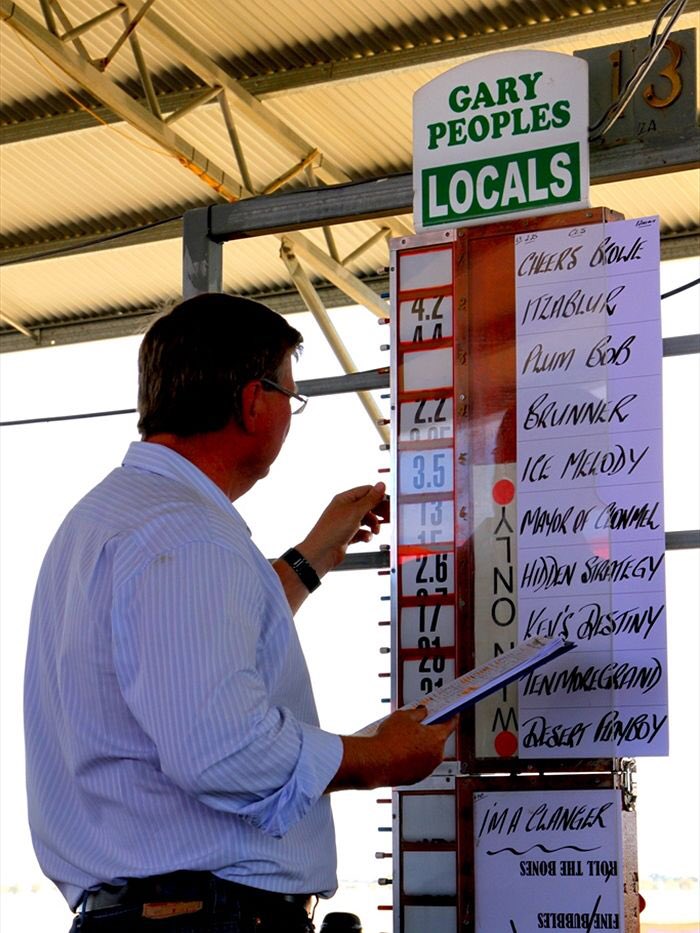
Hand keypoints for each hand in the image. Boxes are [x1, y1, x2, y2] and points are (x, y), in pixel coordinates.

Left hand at [297, 482, 387, 575]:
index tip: (389, 504)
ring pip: (366, 520)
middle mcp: (345, 509)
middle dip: (377, 512)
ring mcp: (346, 523)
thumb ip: (370, 499)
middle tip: (386, 518)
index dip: (379, 497)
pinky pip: (361, 532)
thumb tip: (381, 485)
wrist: (322, 553)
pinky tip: (365, 538)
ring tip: (375, 531)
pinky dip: (365, 535)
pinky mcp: (347, 535)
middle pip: (367, 506)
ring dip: (373, 525)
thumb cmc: (332, 530)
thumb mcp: (355, 512)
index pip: (366, 491)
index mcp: (345, 499)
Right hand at [328, 707, 456, 791]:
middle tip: (417, 724)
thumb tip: (422, 712)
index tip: (451, 712)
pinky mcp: (416, 778)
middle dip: (429, 732)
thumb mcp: (403, 716)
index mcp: (437, 738)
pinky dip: (412, 758)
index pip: (450, 724)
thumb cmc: (389, 741)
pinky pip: (418, 764)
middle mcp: (436, 756)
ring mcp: (426, 769)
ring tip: (402, 738)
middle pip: (438, 740)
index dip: (451, 716)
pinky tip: (399, 751)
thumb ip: (418, 713)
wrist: (375, 762)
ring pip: (427, 753)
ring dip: (420, 746)